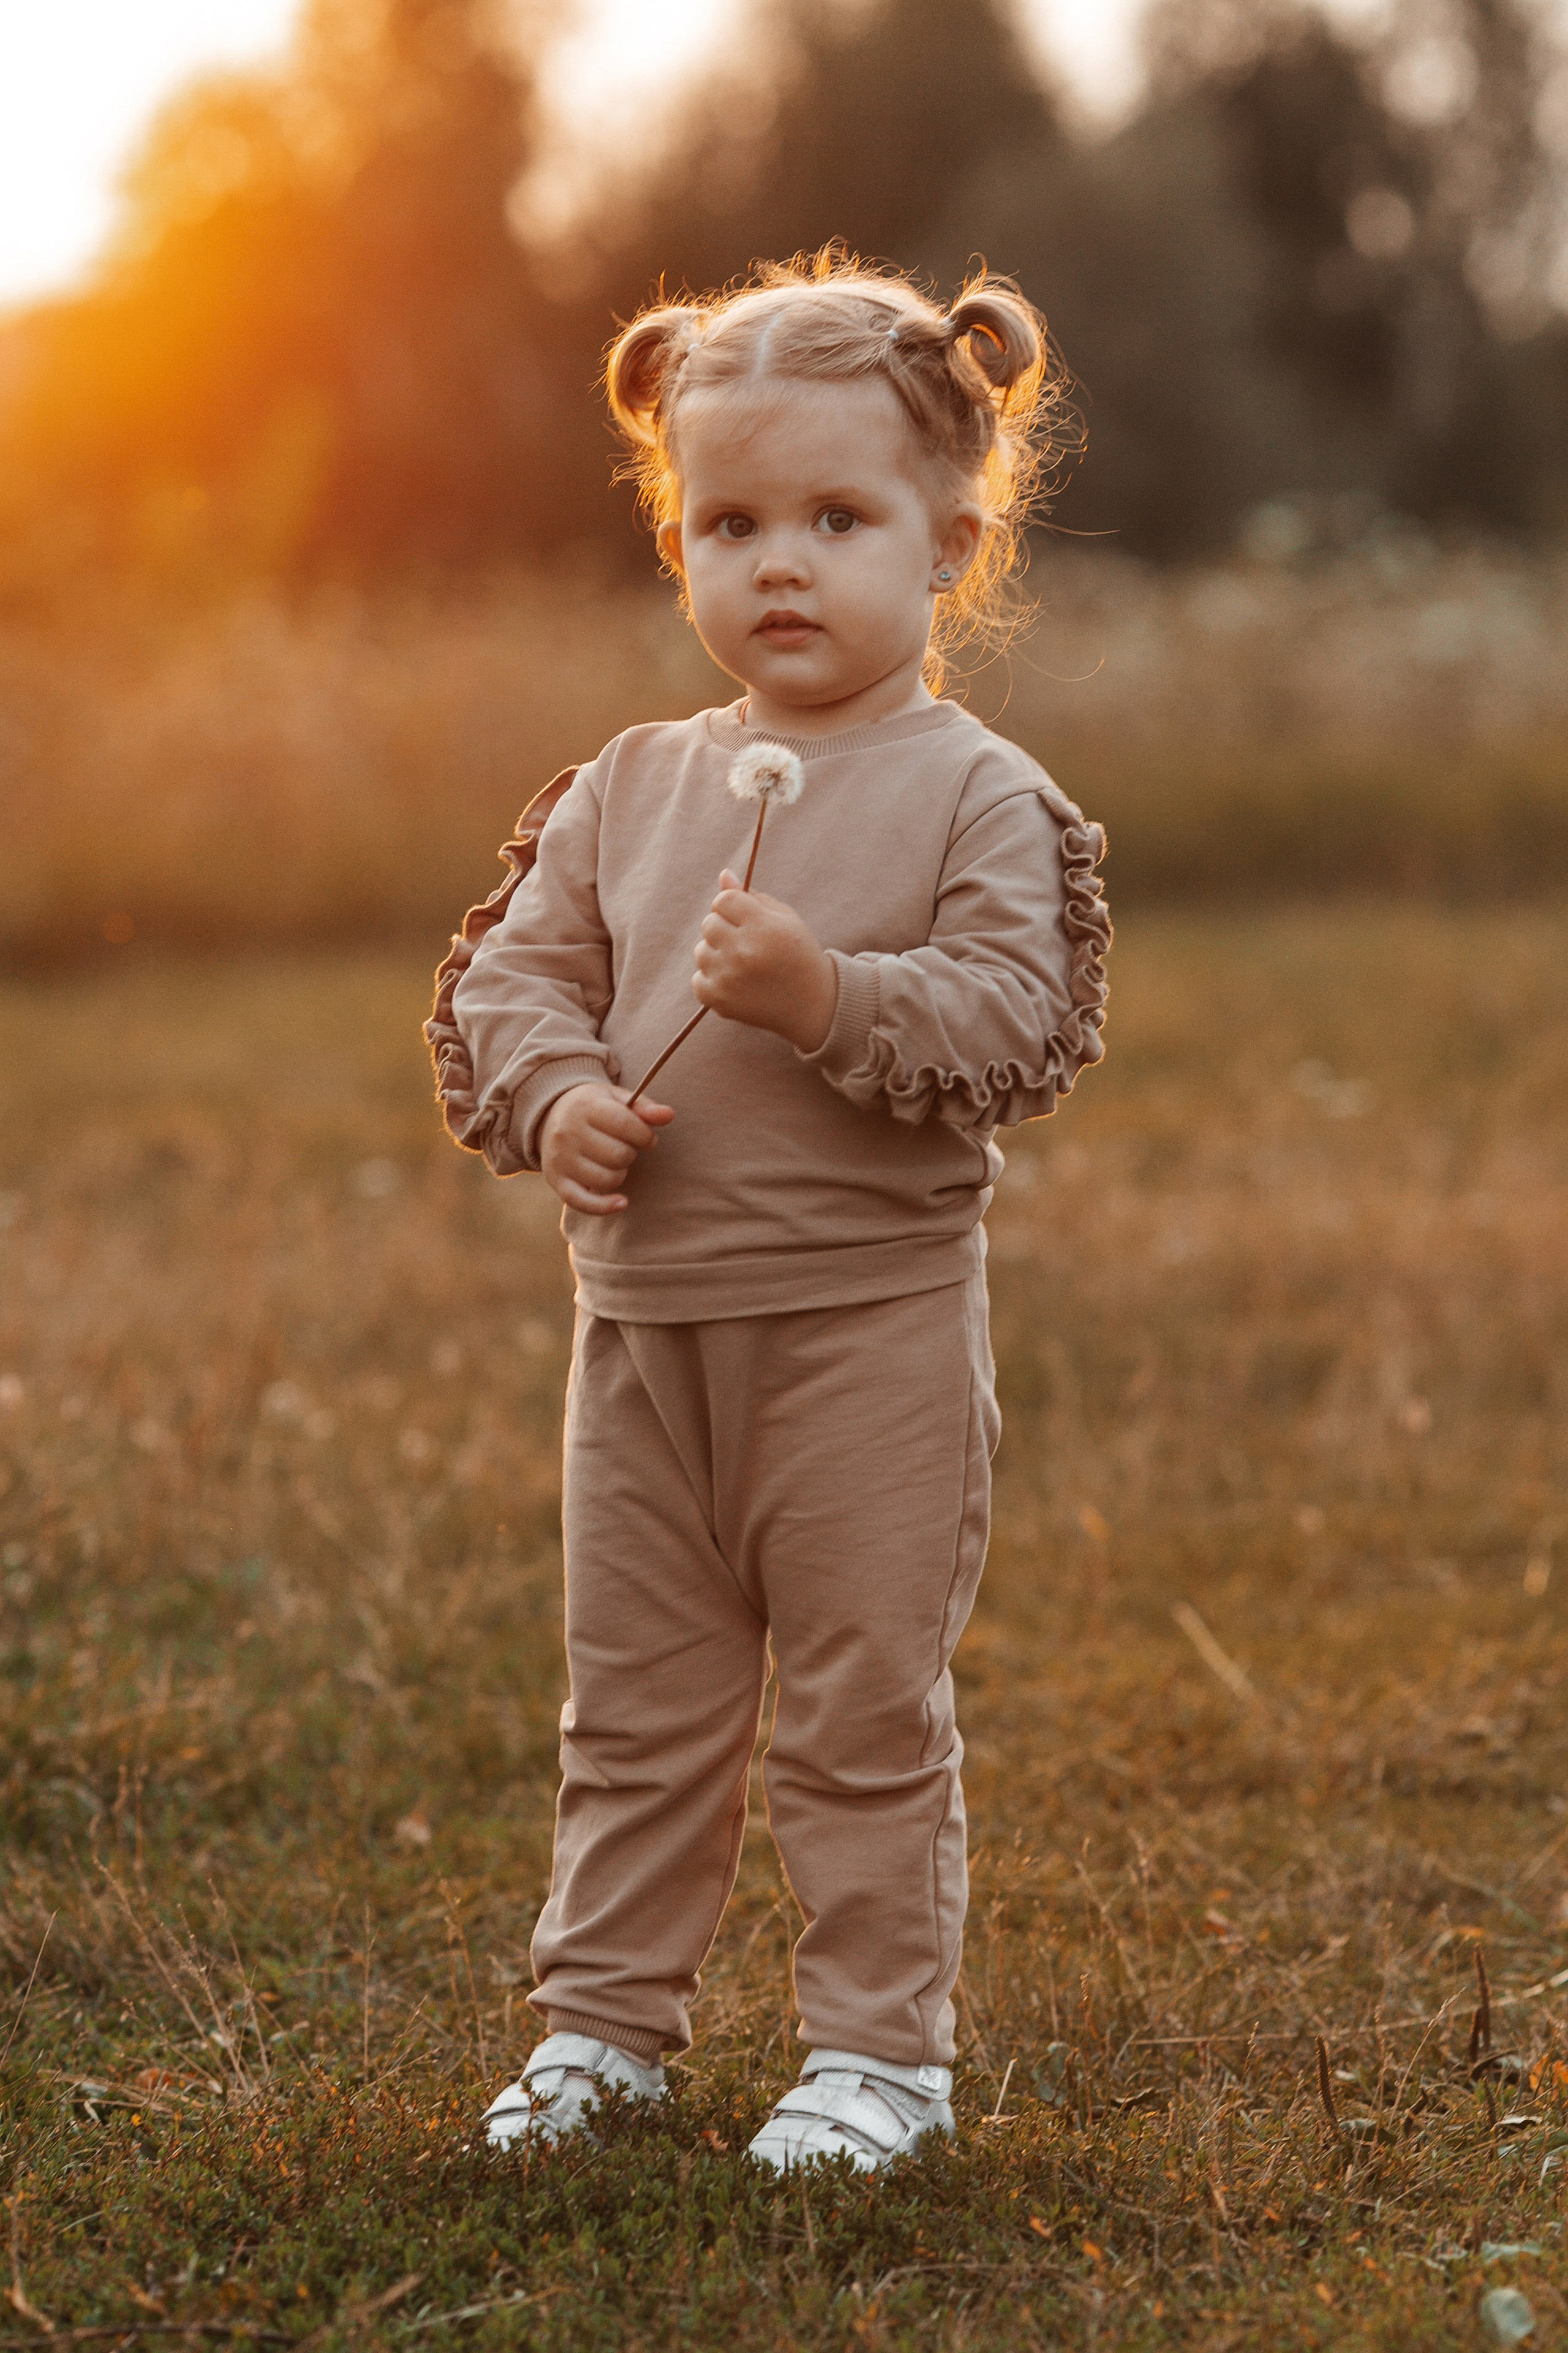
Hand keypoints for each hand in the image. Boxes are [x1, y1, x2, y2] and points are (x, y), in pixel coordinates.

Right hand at [539, 1083, 672, 1215]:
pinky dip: (606, 1207)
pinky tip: (621, 1202)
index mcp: (585, 1107)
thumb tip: (669, 1115)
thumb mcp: (616, 1099)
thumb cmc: (593, 1109)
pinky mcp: (556, 1181)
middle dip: (630, 1154)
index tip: (647, 1138)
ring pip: (606, 1180)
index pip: (625, 1124)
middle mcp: (568, 1132)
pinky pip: (584, 1203)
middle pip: (618, 1155)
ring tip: (613, 1163)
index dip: (645, 1135)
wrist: (550, 1116)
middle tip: (625, 1148)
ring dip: (620, 1174)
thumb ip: (644, 1108)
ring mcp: (560, 1159)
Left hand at [693, 870, 837, 1053]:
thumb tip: (723, 875)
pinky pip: (698, 978)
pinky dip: (713, 979)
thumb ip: (752, 896)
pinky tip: (736, 982)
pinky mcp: (719, 1000)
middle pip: (708, 923)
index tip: (745, 918)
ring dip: (717, 953)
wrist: (812, 1005)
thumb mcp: (785, 919)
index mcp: (762, 927)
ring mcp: (728, 978)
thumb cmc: (798, 955)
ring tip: (743, 964)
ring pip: (700, 950)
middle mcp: (743, 952)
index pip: (723, 900)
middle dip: (724, 928)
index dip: (732, 906)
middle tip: (747, 943)